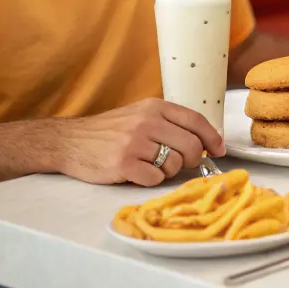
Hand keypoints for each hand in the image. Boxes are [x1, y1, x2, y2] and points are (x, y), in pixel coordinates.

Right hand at [55, 99, 225, 186]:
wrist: (68, 141)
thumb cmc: (109, 131)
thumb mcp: (139, 114)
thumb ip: (169, 123)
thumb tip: (206, 141)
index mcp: (155, 107)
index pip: (196, 121)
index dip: (213, 138)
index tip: (220, 151)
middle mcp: (146, 122)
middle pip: (192, 146)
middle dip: (193, 160)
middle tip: (182, 164)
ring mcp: (134, 143)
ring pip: (175, 165)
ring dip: (168, 171)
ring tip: (151, 165)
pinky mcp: (123, 164)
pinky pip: (155, 179)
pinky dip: (151, 180)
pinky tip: (138, 173)